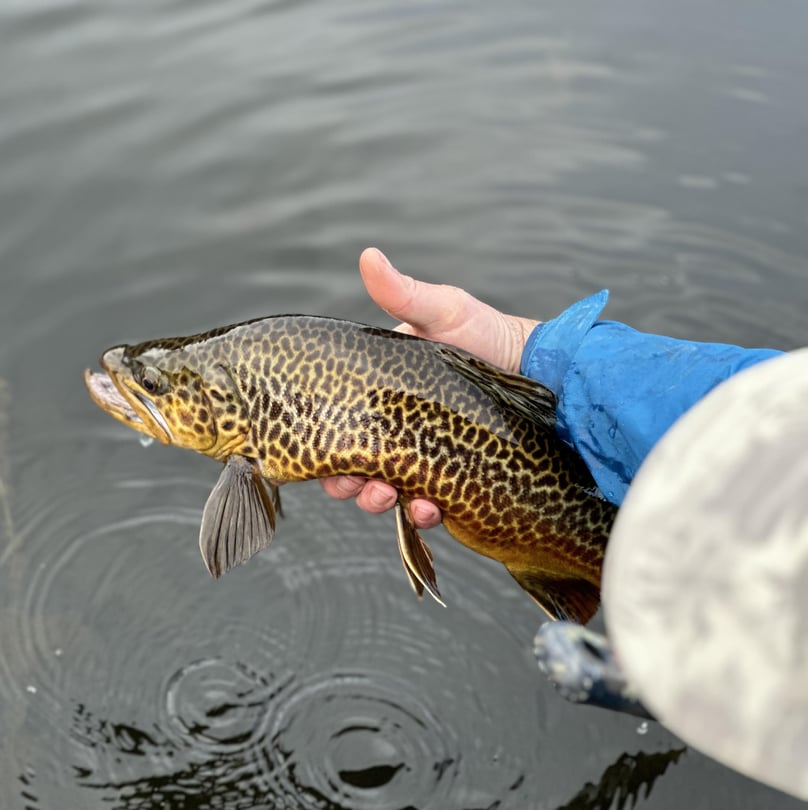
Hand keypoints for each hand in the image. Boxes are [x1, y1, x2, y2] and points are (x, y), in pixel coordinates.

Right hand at [320, 247, 539, 527]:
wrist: (550, 377)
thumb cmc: (491, 337)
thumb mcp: (445, 311)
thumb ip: (404, 294)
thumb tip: (368, 255)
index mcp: (384, 392)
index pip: (342, 420)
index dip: (325, 441)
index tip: (322, 453)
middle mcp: (400, 427)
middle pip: (356, 464)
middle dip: (347, 482)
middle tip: (353, 484)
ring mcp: (426, 457)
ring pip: (386, 490)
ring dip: (378, 500)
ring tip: (389, 496)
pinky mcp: (454, 483)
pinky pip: (429, 506)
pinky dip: (421, 513)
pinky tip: (427, 508)